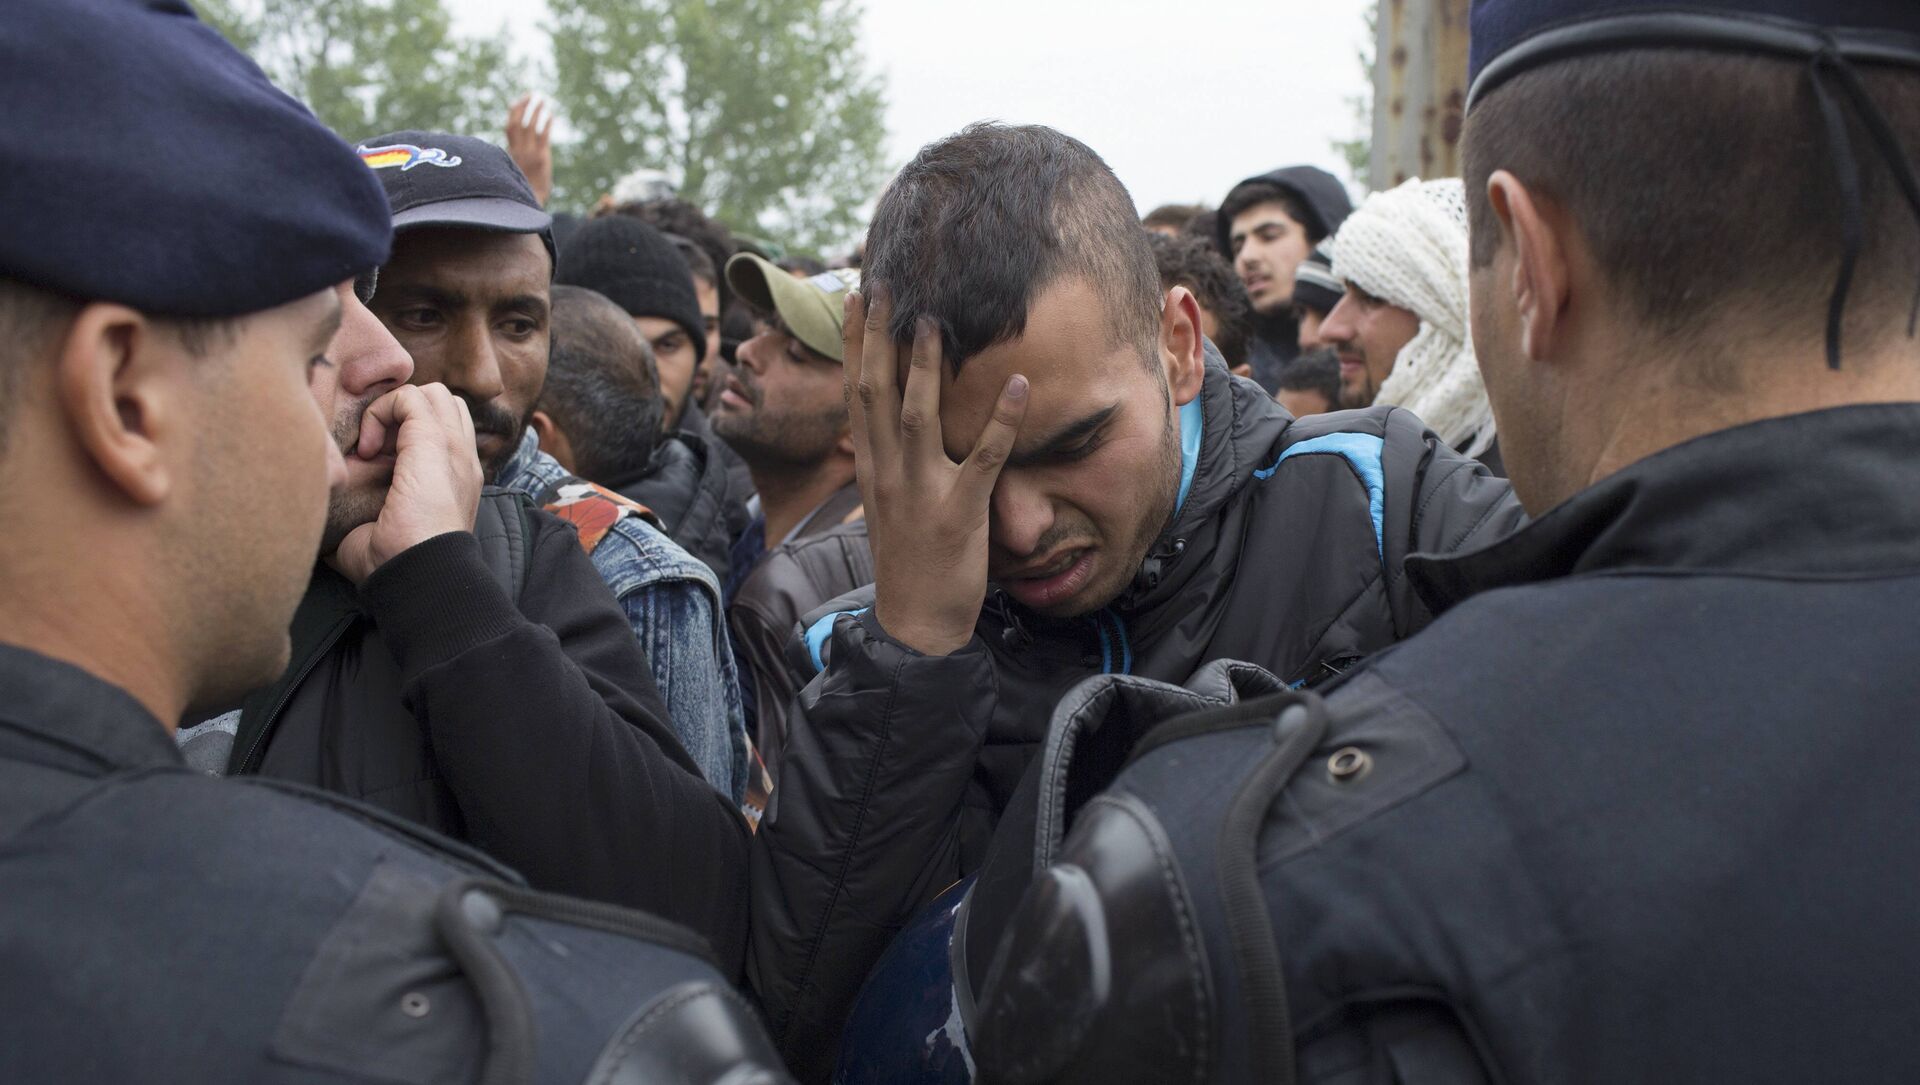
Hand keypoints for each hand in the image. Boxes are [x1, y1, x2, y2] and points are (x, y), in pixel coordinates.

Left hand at [330, 383, 483, 584]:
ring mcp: (452, 448)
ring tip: (372, 447)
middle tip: (373, 450)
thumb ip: (364, 513)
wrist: (417, 573)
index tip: (373, 463)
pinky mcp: (434, 441)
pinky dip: (381, 411)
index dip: (405, 432)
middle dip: (403, 414)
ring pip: (431, 394)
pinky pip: (409, 396)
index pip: (443, 429)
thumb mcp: (380, 530)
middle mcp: (461, 459)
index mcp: (456, 480)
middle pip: (442, 404)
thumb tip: (320, 520)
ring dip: (394, 410)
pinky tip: (364, 449)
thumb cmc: (394, 565)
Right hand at [505, 93, 554, 206]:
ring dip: (535, 111)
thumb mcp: (513, 172)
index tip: (517, 102)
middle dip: (523, 106)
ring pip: (530, 126)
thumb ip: (513, 159)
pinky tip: (551, 116)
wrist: (529, 204)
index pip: (510, 127)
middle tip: (531, 95)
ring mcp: (530, 153)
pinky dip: (546, 124)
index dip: (513, 113)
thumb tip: (514, 152)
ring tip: (542, 100)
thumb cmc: (522, 190)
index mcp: (510, 152)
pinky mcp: (542, 158)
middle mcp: (518, 151)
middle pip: (517, 122)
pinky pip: (543, 137)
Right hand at [844, 286, 1028, 655]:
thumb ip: (889, 459)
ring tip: (937, 322)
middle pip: (876, 394)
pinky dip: (1003, 420)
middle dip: (880, 338)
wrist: (916, 623)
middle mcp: (887, 473)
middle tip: (886, 287)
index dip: (857, 343)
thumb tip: (890, 419)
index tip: (859, 298)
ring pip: (918, 418)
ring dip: (926, 368)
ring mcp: (921, 492)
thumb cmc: (908, 560)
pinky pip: (984, 458)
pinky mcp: (960, 512)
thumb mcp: (887, 502)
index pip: (856, 393)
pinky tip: (1021, 385)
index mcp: (870, 467)